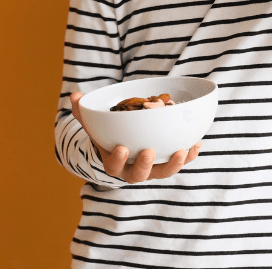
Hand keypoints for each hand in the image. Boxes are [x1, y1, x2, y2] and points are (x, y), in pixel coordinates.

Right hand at [70, 91, 202, 183]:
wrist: (124, 147)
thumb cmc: (108, 135)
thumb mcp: (94, 124)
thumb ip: (83, 111)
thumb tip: (74, 96)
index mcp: (114, 163)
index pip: (114, 166)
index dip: (118, 160)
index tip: (121, 148)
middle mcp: (133, 171)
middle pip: (140, 175)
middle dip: (145, 165)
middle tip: (149, 150)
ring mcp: (153, 168)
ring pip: (163, 172)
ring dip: (174, 164)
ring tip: (182, 150)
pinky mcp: (168, 162)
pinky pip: (181, 162)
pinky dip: (190, 155)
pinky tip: (197, 144)